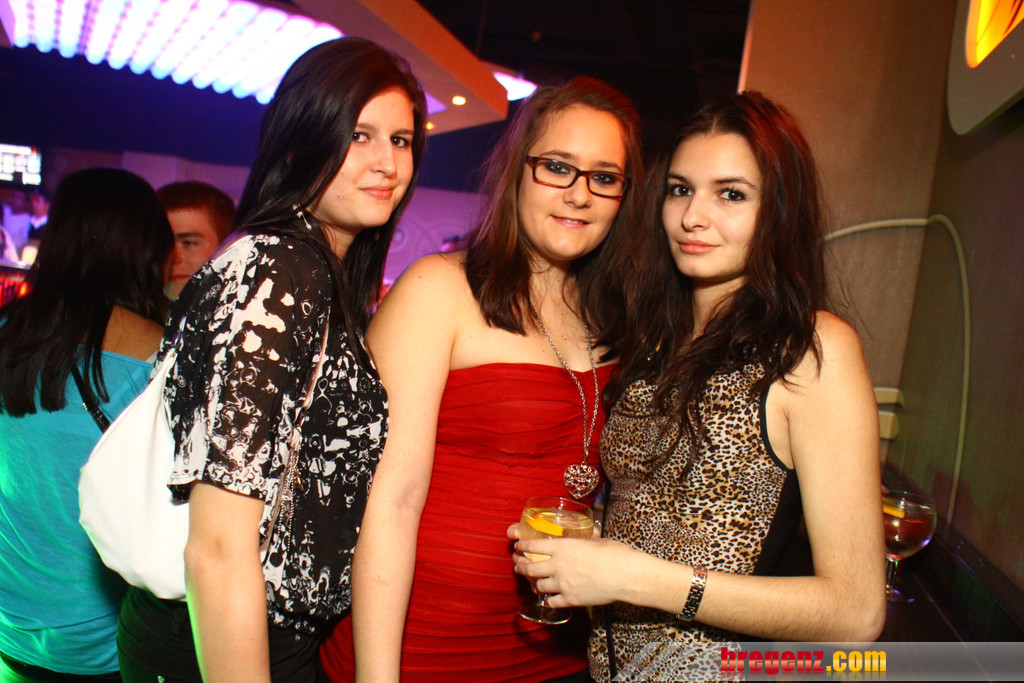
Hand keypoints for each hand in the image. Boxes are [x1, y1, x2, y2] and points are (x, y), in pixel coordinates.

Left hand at [513, 537, 634, 607]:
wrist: (624, 575)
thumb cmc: (614, 554)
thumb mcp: (597, 540)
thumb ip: (588, 539)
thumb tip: (591, 534)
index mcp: (562, 547)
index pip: (533, 546)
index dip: (523, 545)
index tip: (518, 546)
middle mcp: (558, 565)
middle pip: (530, 568)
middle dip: (522, 567)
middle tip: (519, 565)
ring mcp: (563, 584)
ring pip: (538, 585)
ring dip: (534, 584)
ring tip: (533, 583)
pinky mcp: (570, 599)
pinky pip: (552, 601)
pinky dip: (549, 600)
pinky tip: (549, 598)